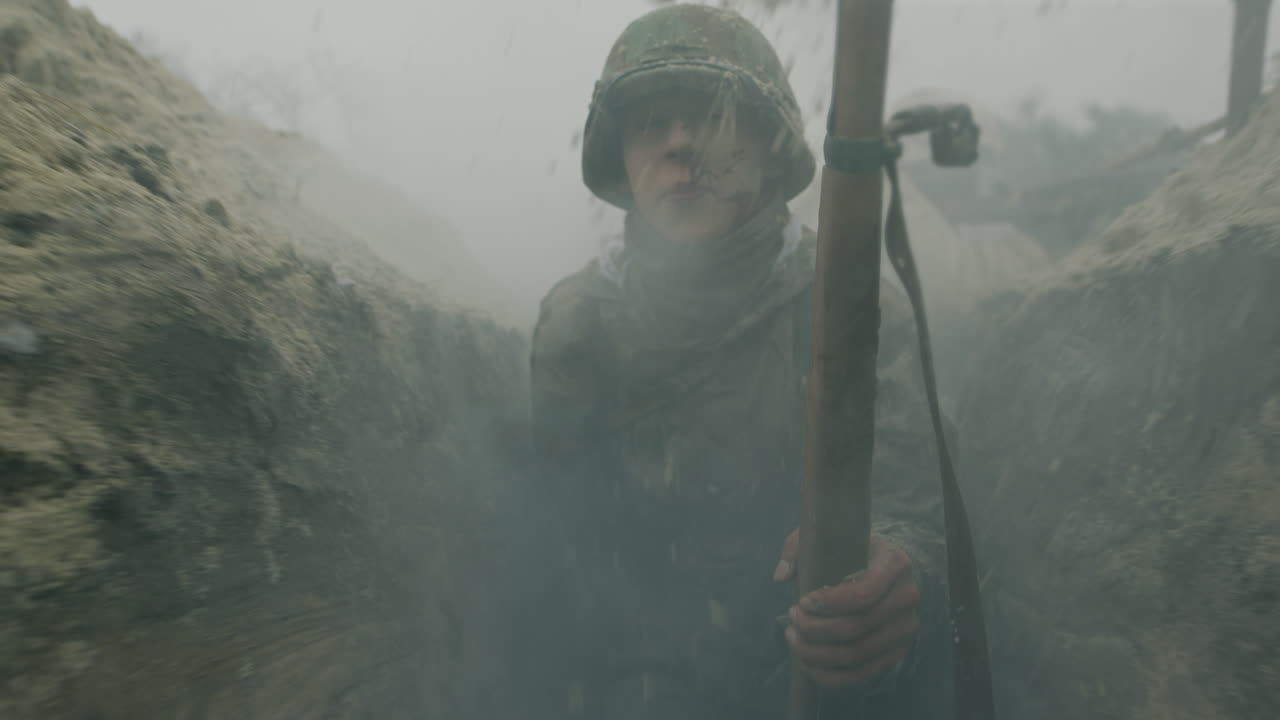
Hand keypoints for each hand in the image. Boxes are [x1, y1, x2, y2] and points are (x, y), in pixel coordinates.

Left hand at [773, 530, 920, 688]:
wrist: (883, 570)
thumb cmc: (849, 551)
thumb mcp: (825, 536)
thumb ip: (798, 548)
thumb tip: (781, 576)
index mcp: (895, 563)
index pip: (863, 594)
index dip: (828, 603)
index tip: (803, 600)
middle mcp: (907, 597)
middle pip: (857, 627)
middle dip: (815, 628)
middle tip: (791, 618)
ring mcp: (905, 629)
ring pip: (857, 654)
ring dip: (817, 653)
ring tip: (794, 639)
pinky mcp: (896, 653)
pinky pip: (862, 675)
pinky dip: (830, 676)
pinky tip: (807, 663)